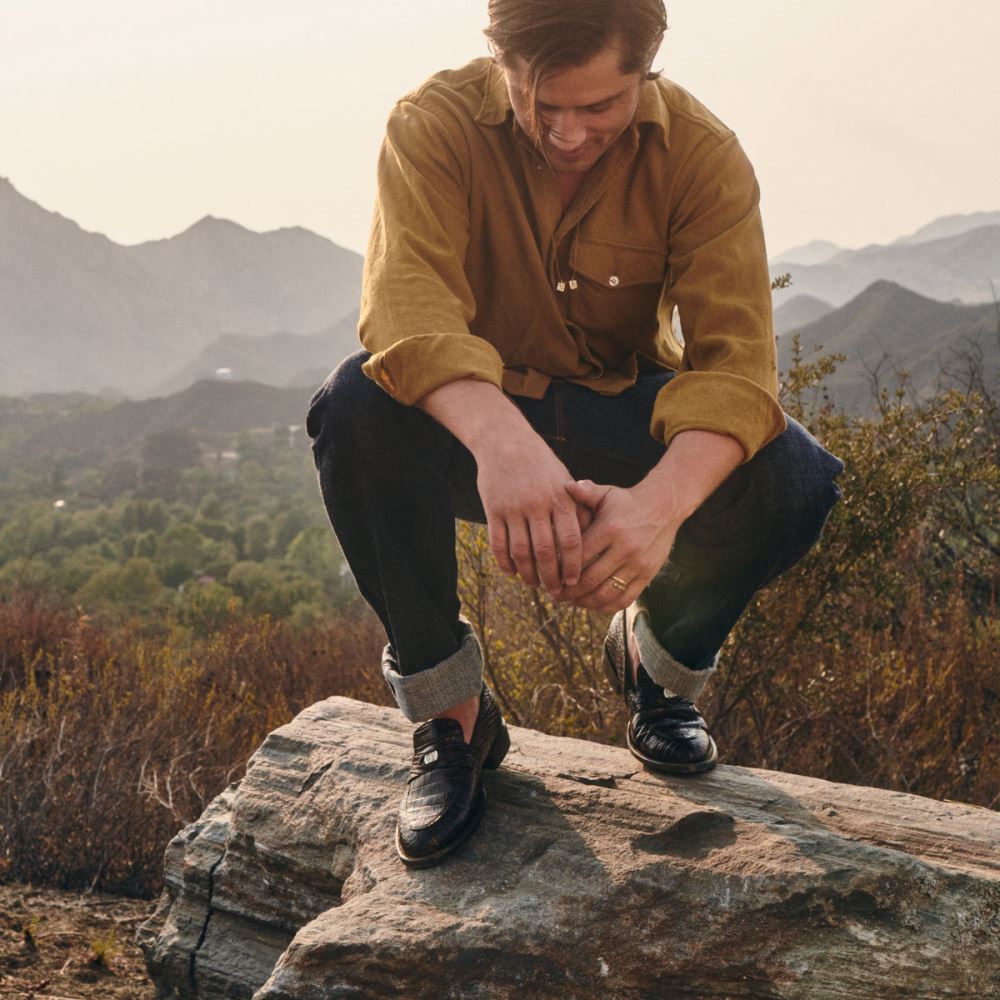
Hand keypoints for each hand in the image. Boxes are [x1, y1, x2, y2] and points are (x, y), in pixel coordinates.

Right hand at [475, 425, 584, 593]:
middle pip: (546, 552)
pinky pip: (499, 544)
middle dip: (551, 577)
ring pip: (521, 552)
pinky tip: (512, 571)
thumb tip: (591, 537)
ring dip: (528, 574)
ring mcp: (513, 508)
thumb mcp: (564, 480)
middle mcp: (537, 505)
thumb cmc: (540, 463)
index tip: (574, 581)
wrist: (504, 441)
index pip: (571, 540)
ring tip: (534, 584)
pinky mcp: (493, 510)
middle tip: (555, 592)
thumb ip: (578, 507)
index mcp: (560, 498)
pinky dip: (506, 562)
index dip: (573, 565)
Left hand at [554, 478, 684, 613]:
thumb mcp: (606, 493)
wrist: (664, 507)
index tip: (551, 576)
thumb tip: (566, 486)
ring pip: (606, 593)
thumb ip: (585, 492)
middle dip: (569, 592)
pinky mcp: (647, 575)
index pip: (580, 555)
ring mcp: (637, 565)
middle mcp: (624, 549)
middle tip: (555, 596)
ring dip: (585, 602)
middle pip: (590, 579)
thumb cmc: (627, 501)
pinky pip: (625, 598)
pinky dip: (607, 607)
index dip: (562, 569)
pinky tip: (593, 605)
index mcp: (610, 529)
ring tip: (571, 602)